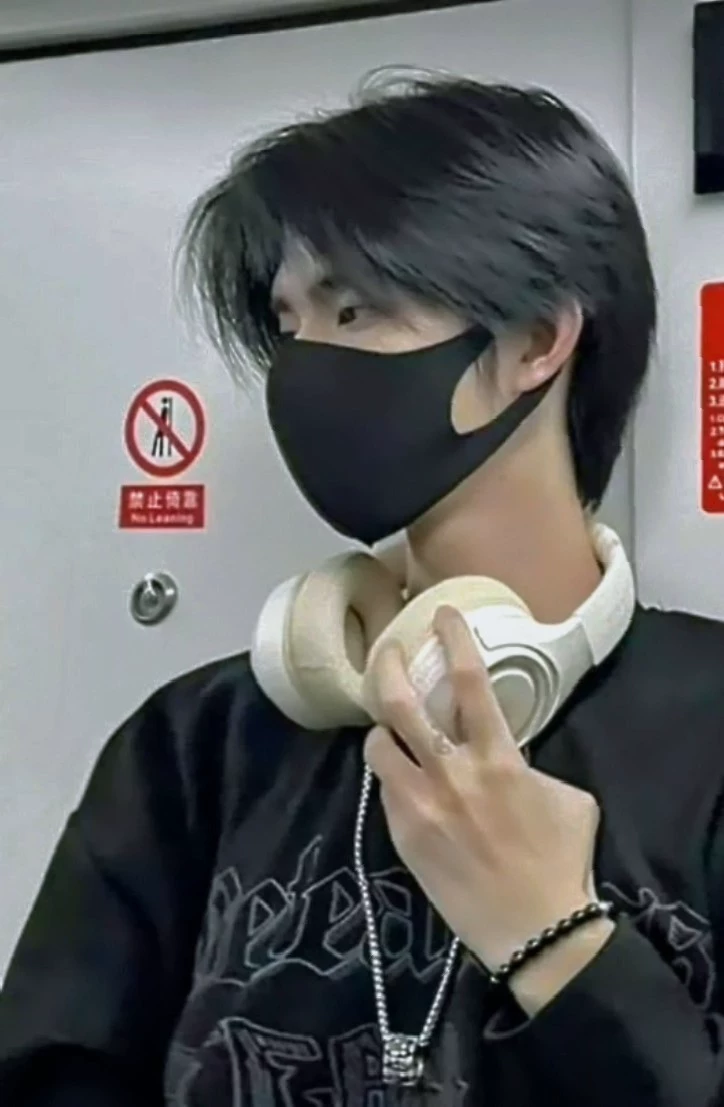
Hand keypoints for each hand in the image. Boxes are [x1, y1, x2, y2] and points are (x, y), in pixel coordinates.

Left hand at [363, 605, 613, 1006]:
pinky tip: (402, 782)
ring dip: (381, 730)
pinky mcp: (403, 836)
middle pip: (401, 703)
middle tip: (387, 652)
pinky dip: (391, 777)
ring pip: (378, 746)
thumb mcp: (567, 797)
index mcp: (497, 757)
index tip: (441, 614)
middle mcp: (451, 773)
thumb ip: (530, 764)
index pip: (468, 680)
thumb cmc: (562, 860)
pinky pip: (385, 792)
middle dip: (388, 668)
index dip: (452, 638)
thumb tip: (510, 752)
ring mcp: (421, 805)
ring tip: (387, 730)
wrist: (535, 932)